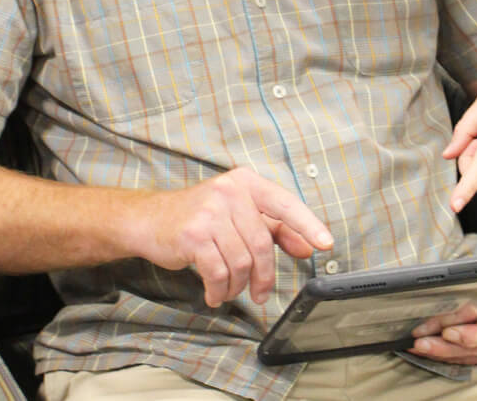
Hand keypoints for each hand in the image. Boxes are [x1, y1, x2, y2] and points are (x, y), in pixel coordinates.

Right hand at [131, 167, 332, 306]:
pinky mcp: (192, 234)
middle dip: (264, 275)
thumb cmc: (200, 217)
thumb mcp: (239, 214)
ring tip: (229, 289)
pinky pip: (218, 272)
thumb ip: (275, 228)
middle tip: (261, 293)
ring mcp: (210, 211)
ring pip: (242, 261)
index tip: (326, 243)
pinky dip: (220, 290)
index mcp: (246, 182)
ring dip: (238, 285)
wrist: (150, 219)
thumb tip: (307, 246)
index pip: (284, 203)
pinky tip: (215, 293)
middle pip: (262, 243)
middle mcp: (230, 191)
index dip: (307, 224)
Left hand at [409, 284, 476, 363]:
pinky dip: (449, 354)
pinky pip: (470, 358)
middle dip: (443, 346)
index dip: (466, 335)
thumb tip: (445, 296)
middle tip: (419, 342)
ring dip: (441, 352)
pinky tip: (431, 350)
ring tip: (417, 347)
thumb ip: (476, 289)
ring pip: (469, 356)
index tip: (446, 333)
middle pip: (474, 348)